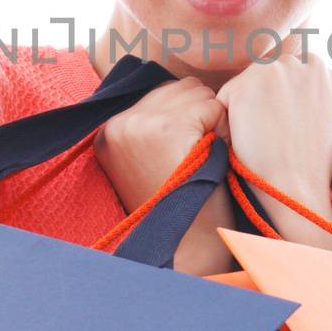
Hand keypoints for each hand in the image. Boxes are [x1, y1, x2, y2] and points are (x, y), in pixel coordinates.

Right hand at [92, 78, 237, 275]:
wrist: (188, 247)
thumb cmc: (181, 204)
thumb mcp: (151, 159)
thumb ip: (156, 121)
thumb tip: (188, 84)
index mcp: (109, 131)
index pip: (164, 92)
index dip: (188, 118)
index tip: (183, 153)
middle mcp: (118, 124)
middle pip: (181, 87)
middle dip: (201, 115)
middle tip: (196, 157)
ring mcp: (140, 124)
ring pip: (199, 93)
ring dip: (212, 121)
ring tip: (203, 158)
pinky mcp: (167, 129)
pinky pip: (213, 107)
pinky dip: (222, 131)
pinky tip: (211, 159)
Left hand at [215, 30, 331, 252]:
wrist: (296, 186)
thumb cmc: (312, 163)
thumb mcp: (329, 117)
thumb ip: (316, 94)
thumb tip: (303, 89)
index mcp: (323, 70)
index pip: (286, 76)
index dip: (278, 102)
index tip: (279, 125)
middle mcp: (301, 62)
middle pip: (266, 75)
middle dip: (261, 98)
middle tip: (268, 134)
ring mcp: (275, 70)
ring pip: (246, 84)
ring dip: (245, 106)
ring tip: (259, 137)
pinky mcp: (248, 84)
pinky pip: (226, 97)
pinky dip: (228, 119)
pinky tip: (245, 138)